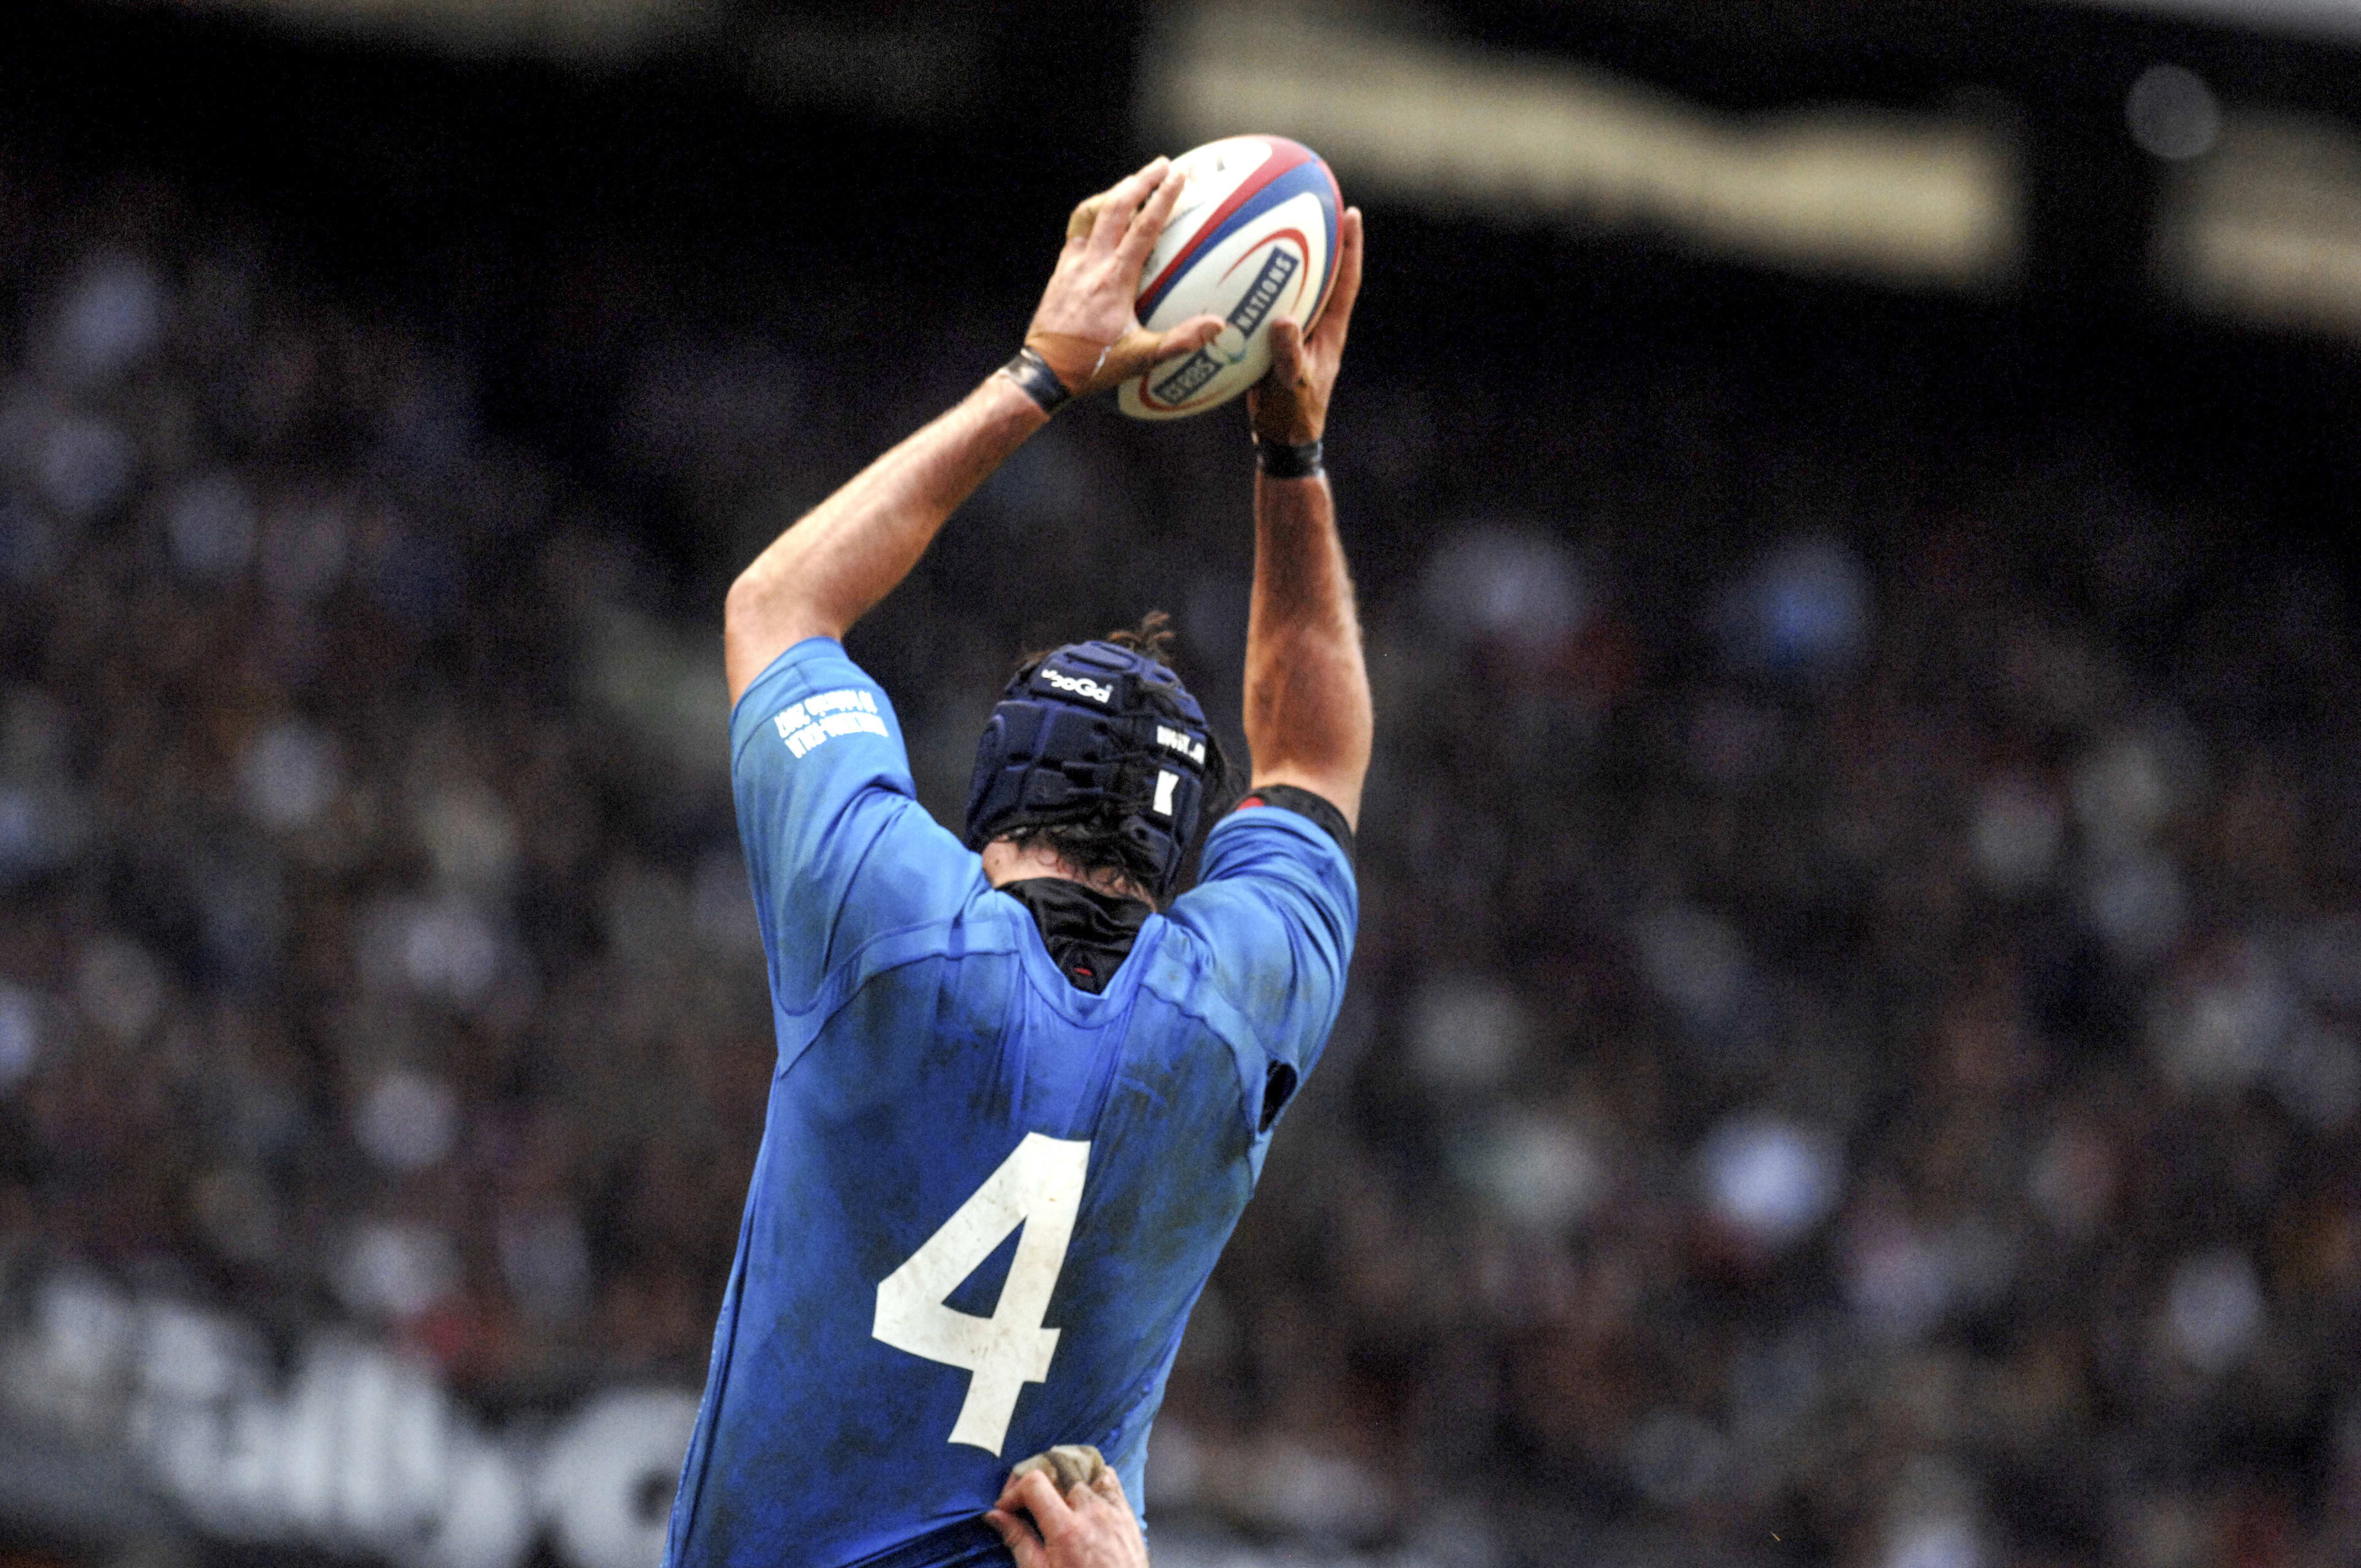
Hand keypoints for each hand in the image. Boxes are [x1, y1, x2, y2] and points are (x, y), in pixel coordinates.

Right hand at [984, 1461, 1148, 1567]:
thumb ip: (1019, 1541)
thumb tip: (995, 1516)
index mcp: (1067, 1530)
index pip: (1035, 1482)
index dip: (1014, 1490)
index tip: (1007, 1507)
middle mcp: (1092, 1511)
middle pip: (1057, 1467)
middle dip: (1034, 1476)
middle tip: (1024, 1497)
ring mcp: (1113, 1508)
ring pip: (1083, 1467)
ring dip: (1061, 1474)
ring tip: (1050, 1494)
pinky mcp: (1126, 1511)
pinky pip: (1108, 1476)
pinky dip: (1090, 1477)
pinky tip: (1080, 1493)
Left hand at [1026, 157, 1223, 398]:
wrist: (1044, 371)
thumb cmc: (1093, 364)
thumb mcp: (1140, 358)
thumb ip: (1180, 341)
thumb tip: (1218, 325)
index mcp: (1115, 279)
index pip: (1143, 228)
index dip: (1162, 199)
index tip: (1178, 176)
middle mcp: (1092, 263)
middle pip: (1116, 207)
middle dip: (1140, 180)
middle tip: (1161, 165)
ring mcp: (1072, 264)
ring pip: (1092, 213)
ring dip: (1115, 193)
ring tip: (1134, 183)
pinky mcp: (1060, 271)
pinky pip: (1077, 231)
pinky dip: (1093, 216)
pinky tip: (1103, 219)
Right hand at [1248, 206, 1363, 445]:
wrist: (1280, 438)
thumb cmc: (1293, 413)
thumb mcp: (1292, 383)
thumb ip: (1288, 354)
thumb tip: (1284, 320)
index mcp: (1330, 330)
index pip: (1346, 280)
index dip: (1351, 247)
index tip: (1351, 212)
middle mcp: (1317, 325)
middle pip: (1325, 272)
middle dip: (1323, 238)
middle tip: (1316, 202)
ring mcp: (1297, 332)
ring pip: (1296, 285)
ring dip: (1288, 257)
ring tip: (1275, 223)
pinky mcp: (1275, 340)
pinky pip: (1268, 303)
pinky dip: (1257, 285)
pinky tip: (1235, 271)